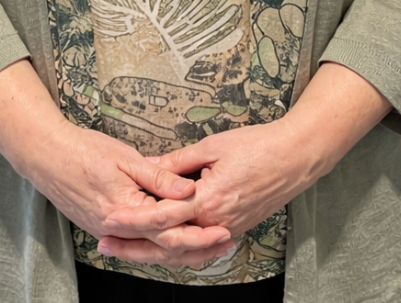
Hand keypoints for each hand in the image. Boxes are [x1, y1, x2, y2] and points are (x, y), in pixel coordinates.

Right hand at [0, 59, 232, 268]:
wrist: (47, 156)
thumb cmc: (85, 151)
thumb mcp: (126, 158)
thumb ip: (158, 176)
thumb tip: (189, 189)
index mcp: (123, 210)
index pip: (168, 225)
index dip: (198, 227)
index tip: (222, 226)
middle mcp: (116, 228)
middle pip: (163, 246)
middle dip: (196, 245)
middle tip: (224, 240)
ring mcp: (108, 231)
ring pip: (151, 249)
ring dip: (181, 249)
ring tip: (209, 245)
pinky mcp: (104, 227)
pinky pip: (137, 243)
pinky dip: (160, 244)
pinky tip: (177, 239)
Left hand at [100, 63, 392, 258]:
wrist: (295, 157)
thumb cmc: (256, 145)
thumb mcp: (212, 146)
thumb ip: (177, 162)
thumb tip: (147, 168)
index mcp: (208, 200)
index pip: (162, 217)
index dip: (132, 220)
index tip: (108, 220)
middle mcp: (216, 222)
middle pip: (167, 244)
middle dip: (134, 246)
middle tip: (105, 244)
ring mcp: (227, 229)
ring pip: (183, 253)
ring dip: (153, 254)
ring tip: (125, 252)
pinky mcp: (235, 229)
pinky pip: (200, 250)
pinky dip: (179, 255)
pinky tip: (162, 253)